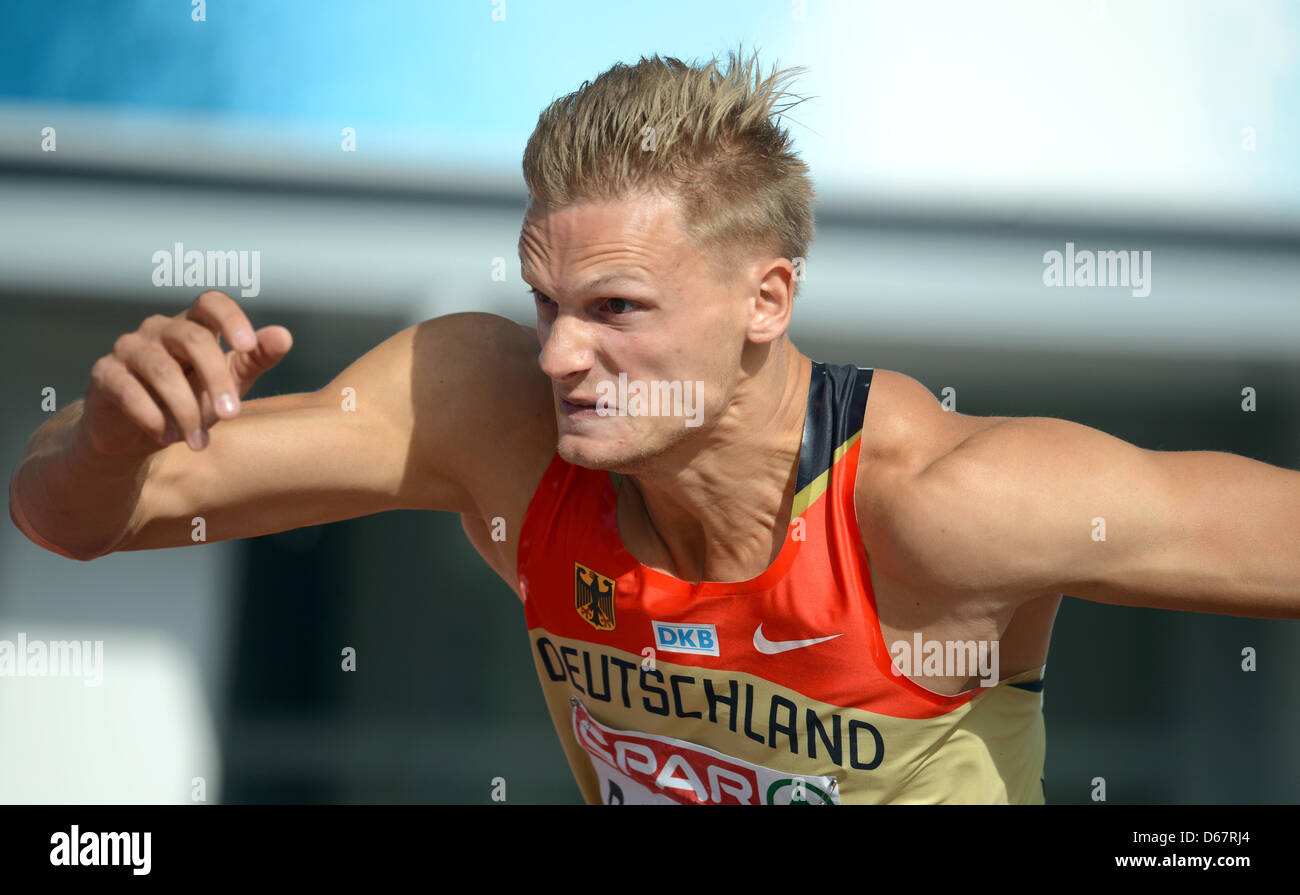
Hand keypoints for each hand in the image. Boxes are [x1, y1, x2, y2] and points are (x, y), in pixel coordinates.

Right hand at [80, 290, 292, 456]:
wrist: (137, 436)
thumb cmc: (189, 402)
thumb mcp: (228, 383)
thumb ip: (254, 359)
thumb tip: (284, 335)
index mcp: (192, 326)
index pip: (210, 302)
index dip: (230, 318)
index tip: (248, 345)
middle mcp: (158, 329)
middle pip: (192, 338)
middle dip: (216, 379)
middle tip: (231, 416)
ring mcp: (128, 348)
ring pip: (161, 369)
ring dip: (185, 409)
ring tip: (198, 442)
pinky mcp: (104, 374)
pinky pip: (128, 390)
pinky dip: (152, 417)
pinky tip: (166, 438)